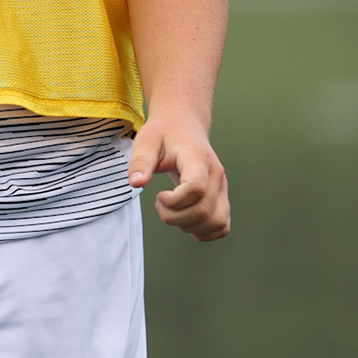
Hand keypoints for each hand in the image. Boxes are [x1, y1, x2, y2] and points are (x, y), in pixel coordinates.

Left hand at [129, 106, 230, 240]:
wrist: (184, 125)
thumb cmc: (165, 133)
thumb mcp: (146, 140)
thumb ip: (140, 161)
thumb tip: (135, 183)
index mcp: (198, 158)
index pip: (196, 188)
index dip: (175, 201)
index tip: (159, 195)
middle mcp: (216, 175)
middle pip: (204, 210)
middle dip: (175, 217)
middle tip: (160, 204)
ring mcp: (222, 188)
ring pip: (216, 222)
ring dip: (189, 226)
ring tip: (172, 212)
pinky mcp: (222, 198)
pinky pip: (221, 226)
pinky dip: (203, 232)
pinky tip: (184, 220)